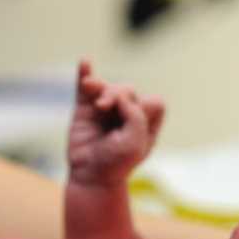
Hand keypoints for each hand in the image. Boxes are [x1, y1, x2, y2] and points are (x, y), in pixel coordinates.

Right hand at [68, 60, 164, 184]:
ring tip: (95, 101)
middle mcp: (128, 114)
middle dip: (118, 94)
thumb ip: (136, 116)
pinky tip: (84, 61)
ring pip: (108, 87)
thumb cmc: (116, 163)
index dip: (144, 108)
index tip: (131, 124)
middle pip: (129, 91)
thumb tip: (120, 95)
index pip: (154, 103)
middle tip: (104, 106)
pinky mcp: (85, 109)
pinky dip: (85, 73)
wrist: (90, 176)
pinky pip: (86, 87)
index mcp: (147, 124)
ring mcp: (106, 110)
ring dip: (102, 88)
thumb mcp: (135, 142)